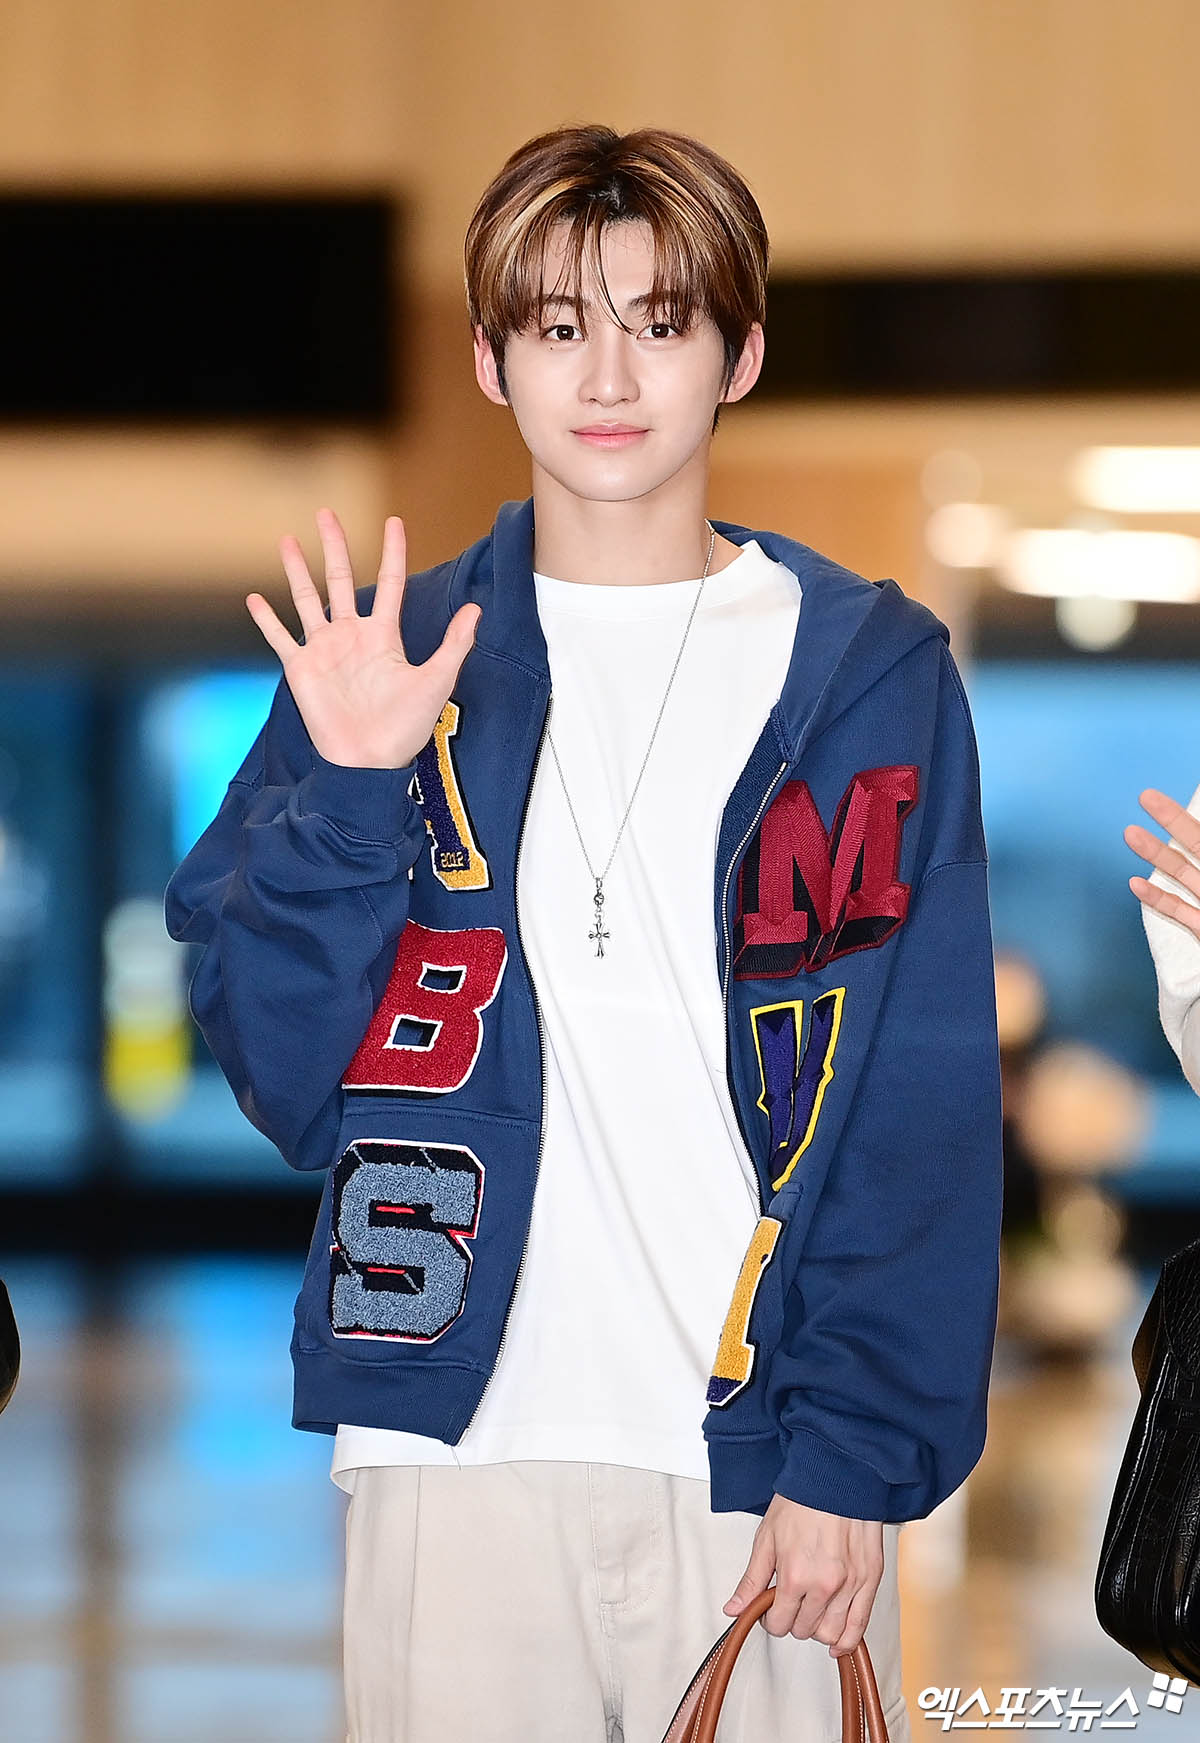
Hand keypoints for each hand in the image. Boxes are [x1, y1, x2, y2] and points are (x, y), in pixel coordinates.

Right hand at [246, 507, 481, 769]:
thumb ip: (455, 644)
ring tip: (285, 540)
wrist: (370, 762)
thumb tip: (476, 609)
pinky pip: (280, 639)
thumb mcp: (437, 681)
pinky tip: (253, 599)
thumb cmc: (406, 728)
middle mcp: (352, 636)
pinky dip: (266, 620)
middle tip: (326, 512)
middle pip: (339, 579)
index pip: (389, 583)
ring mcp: (325, 651)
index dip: (392, 551)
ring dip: (295, 570)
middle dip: (334, 546)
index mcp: (384, 635)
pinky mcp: (301, 670)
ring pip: (306, 600)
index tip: (394, 521)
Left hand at [723, 1493, 883, 1655]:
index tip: (771, 1610)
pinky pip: (860, 1626)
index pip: (779, 1624)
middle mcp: (824, 1585)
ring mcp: (850, 1585)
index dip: (771, 1620)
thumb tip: (734, 1609)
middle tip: (791, 1604)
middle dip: (793, 1621)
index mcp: (795, 1575)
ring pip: (831, 1633)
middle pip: (804, 1630)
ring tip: (812, 1612)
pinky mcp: (870, 1579)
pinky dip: (847, 1640)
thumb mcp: (766, 1538)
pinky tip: (837, 1641)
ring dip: (818, 1629)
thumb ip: (751, 1579)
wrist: (835, 1477)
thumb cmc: (802, 1501)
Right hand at [1125, 788, 1199, 940]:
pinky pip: (1178, 911)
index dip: (1188, 816)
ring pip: (1181, 873)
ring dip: (1155, 854)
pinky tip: (1136, 884)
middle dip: (1171, 820)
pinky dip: (1157, 899)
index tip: (1168, 798)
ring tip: (1130, 834)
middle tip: (1146, 796)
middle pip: (1195, 844)